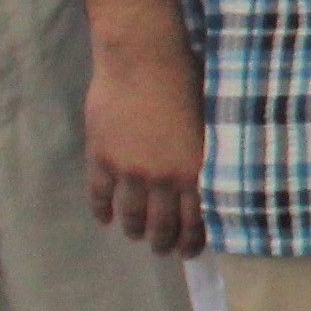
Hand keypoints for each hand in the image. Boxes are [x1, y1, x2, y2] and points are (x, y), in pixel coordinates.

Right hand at [84, 40, 208, 256]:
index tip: (188, 251)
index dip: (191, 240)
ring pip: (130, 215)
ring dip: (134, 229)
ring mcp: (129, 171)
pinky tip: (105, 218)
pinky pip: (99, 195)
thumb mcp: (211, 122)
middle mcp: (162, 179)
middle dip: (162, 242)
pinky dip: (102, 210)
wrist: (143, 59)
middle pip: (161, 224)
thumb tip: (211, 178)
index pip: (196, 219)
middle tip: (162, 248)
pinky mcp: (102, 158)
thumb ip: (206, 154)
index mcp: (194, 169)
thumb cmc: (187, 80)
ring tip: (135, 234)